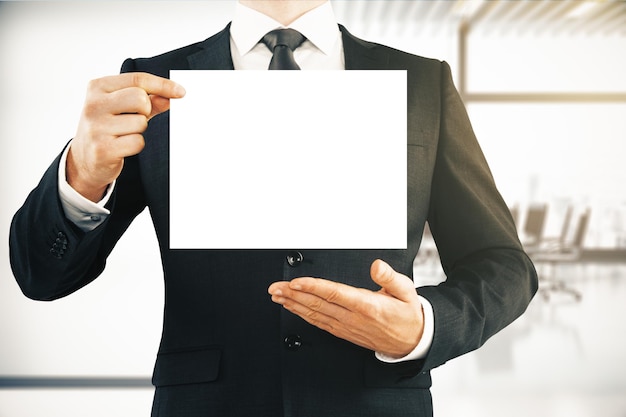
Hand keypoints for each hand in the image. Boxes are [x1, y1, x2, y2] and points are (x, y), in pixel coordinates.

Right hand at [67, 72, 185, 201]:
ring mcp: (96, 127)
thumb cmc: (107, 128)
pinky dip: (136, 145)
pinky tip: (122, 146)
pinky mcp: (102, 149)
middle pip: (140, 99)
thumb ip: (148, 100)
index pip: (137, 80)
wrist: (84, 159)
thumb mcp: (122, 108)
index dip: (163, 85)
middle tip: (135, 118)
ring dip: (139, 130)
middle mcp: (93, 104)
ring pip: (141, 122)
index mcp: (97, 87)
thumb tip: (171, 96)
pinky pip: (137, 142)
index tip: (181, 92)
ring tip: (123, 133)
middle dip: (146, 110)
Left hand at [268, 259, 423, 357]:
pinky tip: (293, 308)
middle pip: (318, 304)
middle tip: (275, 287)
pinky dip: (303, 315)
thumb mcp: (406, 290)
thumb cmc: (408, 313)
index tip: (295, 282)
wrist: (412, 341)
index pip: (334, 294)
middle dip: (294, 295)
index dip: (312, 287)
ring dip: (294, 305)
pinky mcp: (344, 332)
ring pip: (315, 315)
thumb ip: (389, 277)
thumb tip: (377, 266)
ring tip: (277, 296)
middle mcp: (353, 318)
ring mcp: (347, 327)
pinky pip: (320, 323)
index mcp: (366, 305)